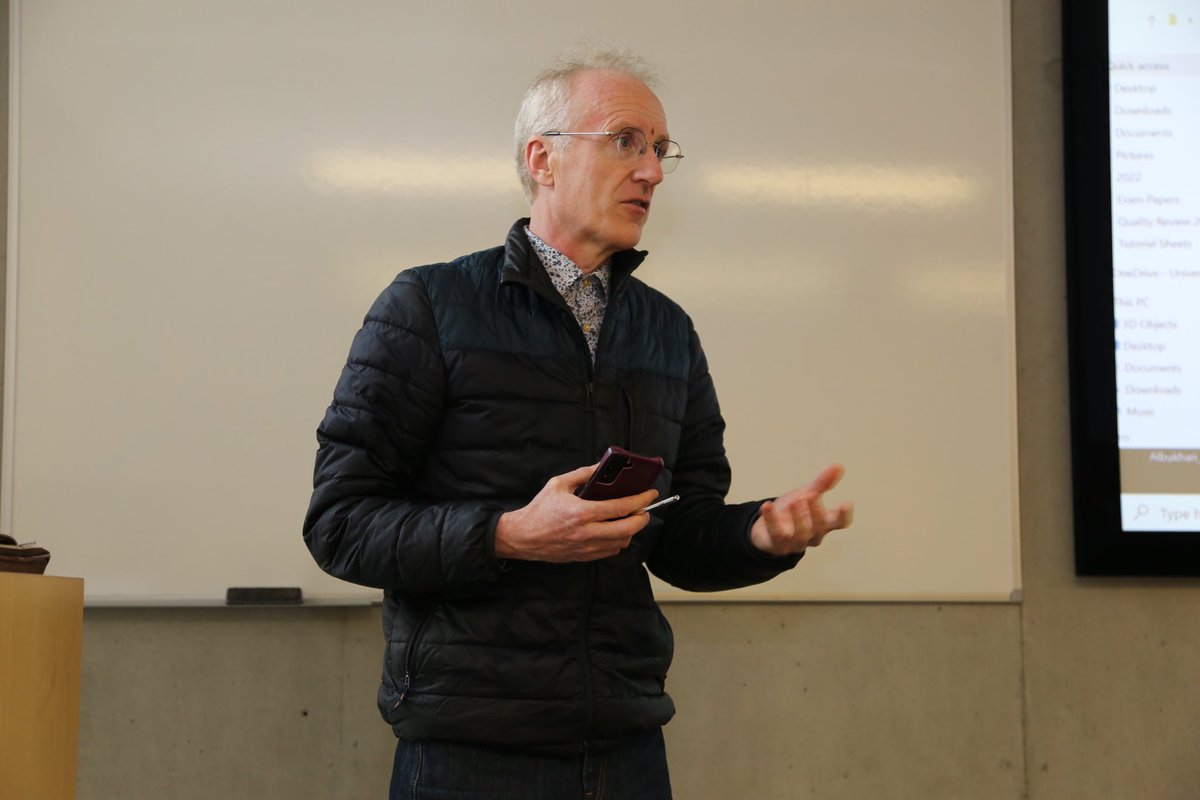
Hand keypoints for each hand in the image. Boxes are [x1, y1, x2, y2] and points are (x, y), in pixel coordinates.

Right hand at [495, 463, 658, 562]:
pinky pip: (610, 552)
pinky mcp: (583, 557)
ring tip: (630, 519)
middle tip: (645, 509)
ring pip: (621, 543)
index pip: (620, 507)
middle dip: (642, 518)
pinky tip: (616, 531)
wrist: (523, 536)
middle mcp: (586, 533)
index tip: (650, 494)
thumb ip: (582, 474)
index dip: (640, 500)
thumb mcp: (558, 484)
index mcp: (581, 513)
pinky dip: (618, 542)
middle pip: (627, 529)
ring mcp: (586, 547)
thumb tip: (601, 467)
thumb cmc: (539, 510)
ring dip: (631, 531)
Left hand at [750, 464, 853, 555]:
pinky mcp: (777, 544)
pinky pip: (776, 534)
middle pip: (819, 527)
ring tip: (795, 500)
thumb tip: (839, 466)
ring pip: (800, 535)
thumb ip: (823, 483)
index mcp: (824, 523)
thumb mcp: (809, 494)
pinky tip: (767, 505)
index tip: (847, 503)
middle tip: (811, 495)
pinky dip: (772, 519)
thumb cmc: (794, 511)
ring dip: (798, 517)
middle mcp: (813, 535)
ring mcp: (796, 542)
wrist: (768, 527)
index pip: (839, 522)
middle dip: (816, 512)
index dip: (844, 515)